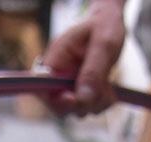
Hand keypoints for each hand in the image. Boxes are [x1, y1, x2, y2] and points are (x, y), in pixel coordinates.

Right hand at [42, 0, 124, 115]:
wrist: (109, 23)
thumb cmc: (104, 26)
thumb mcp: (104, 43)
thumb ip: (93, 70)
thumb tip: (83, 98)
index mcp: (56, 59)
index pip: (41, 87)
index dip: (54, 100)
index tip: (74, 99)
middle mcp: (57, 74)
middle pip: (57, 106)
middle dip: (81, 104)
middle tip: (102, 92)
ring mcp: (67, 84)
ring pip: (74, 110)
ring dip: (95, 104)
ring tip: (108, 87)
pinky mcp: (79, 90)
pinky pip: (86, 107)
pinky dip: (100, 104)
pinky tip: (109, 90)